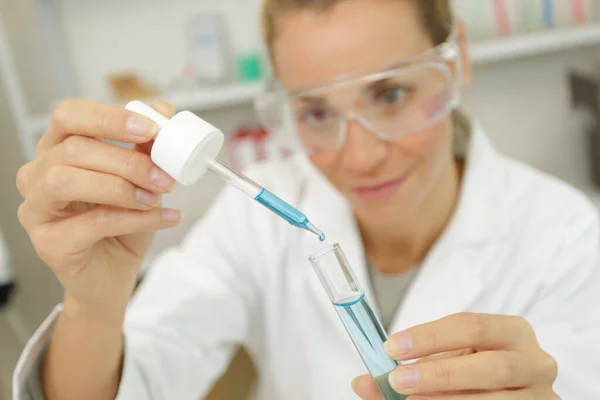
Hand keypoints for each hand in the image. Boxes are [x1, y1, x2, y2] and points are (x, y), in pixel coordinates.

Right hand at [16, 99, 181, 307]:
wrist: (115, 273)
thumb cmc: (122, 224)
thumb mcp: (141, 179)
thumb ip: (147, 146)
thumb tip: (164, 109)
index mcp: (58, 149)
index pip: (69, 116)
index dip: (109, 118)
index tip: (151, 129)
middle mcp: (38, 175)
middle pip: (74, 149)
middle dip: (128, 160)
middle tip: (166, 175)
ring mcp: (36, 210)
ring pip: (66, 181)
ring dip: (122, 187)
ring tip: (156, 197)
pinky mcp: (48, 244)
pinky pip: (91, 223)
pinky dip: (134, 219)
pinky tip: (163, 218)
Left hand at [353, 313, 558, 398]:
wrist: (510, 391)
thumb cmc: (475, 370)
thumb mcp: (448, 359)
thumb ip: (411, 365)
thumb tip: (362, 382)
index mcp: (513, 332)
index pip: (471, 326)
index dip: (430, 336)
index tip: (391, 347)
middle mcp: (536, 362)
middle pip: (491, 367)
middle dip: (440, 374)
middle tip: (398, 380)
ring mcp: (541, 396)